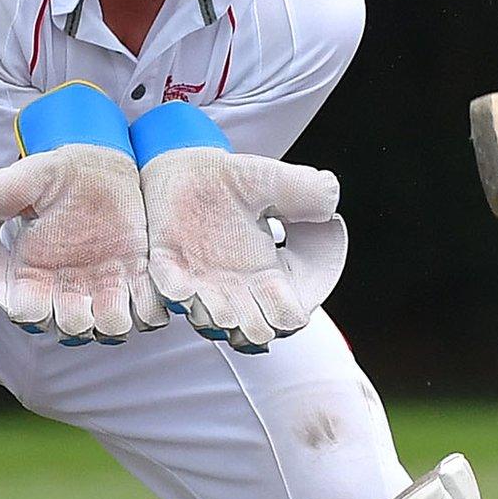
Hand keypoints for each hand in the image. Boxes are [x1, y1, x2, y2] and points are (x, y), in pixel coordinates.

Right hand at [0, 143, 164, 343]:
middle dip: (79, 319)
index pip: (27, 313)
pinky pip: (147, 311)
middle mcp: (67, 287)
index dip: (33, 311)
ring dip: (116, 319)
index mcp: (34, 271)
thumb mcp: (30, 176)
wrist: (100, 167)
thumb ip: (0, 190)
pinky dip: (151, 308)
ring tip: (119, 291)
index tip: (41, 286)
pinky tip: (148, 284)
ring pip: (110, 328)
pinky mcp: (135, 278)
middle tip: (88, 292)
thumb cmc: (59, 174)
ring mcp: (103, 286)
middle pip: (72, 329)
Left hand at [140, 148, 347, 353]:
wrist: (186, 168)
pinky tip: (183, 284)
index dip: (289, 318)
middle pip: (250, 330)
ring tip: (216, 298)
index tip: (288, 307)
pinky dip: (176, 292)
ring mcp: (200, 281)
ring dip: (213, 314)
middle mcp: (234, 285)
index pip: (285, 315)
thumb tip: (331, 201)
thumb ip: (305, 190)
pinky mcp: (167, 267)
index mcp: (265, 272)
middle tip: (247, 308)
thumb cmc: (231, 180)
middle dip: (250, 326)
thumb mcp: (271, 180)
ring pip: (208, 320)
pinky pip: (169, 291)